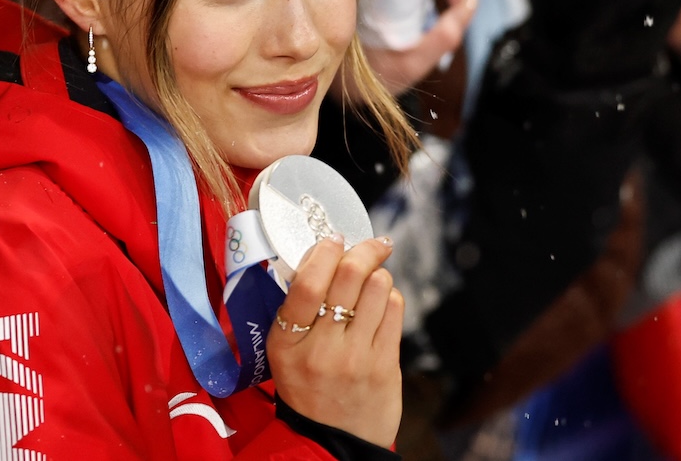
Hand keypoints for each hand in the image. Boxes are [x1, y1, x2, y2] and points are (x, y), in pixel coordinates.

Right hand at [268, 237, 403, 447]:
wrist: (333, 442)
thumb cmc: (309, 389)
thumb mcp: (286, 355)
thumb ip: (298, 310)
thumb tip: (324, 256)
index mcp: (286, 344)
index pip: (307, 284)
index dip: (325, 252)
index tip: (335, 240)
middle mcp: (320, 349)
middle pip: (349, 276)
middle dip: (364, 249)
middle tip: (371, 244)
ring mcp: (355, 358)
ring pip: (378, 287)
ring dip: (379, 274)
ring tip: (374, 280)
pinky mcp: (384, 366)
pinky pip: (394, 309)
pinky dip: (390, 297)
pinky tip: (383, 303)